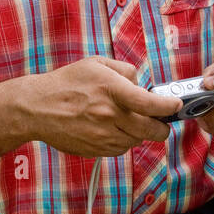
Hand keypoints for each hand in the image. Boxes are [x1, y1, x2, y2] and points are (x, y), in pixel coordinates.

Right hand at [24, 56, 181, 156]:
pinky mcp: (96, 150)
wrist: (38, 108)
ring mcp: (103, 136)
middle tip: (160, 122)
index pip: (151, 104)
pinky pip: (120, 150)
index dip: (169, 106)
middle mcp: (110, 116)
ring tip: (129, 122)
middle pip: (152, 130)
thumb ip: (125, 70)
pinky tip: (113, 130)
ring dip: (139, 134)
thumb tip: (141, 84)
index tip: (175, 105)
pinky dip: (123, 142)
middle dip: (161, 127)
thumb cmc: (66, 83)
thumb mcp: (96, 64)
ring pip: (137, 141)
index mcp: (112, 91)